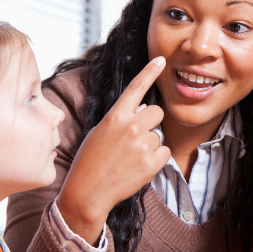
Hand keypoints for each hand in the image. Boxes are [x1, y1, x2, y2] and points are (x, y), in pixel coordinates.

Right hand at [56, 57, 171, 244]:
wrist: (88, 192)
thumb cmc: (90, 161)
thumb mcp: (100, 133)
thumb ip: (122, 118)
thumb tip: (145, 107)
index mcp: (115, 116)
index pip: (136, 87)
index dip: (150, 71)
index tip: (161, 59)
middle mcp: (131, 126)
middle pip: (156, 112)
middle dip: (151, 122)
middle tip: (135, 138)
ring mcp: (142, 144)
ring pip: (159, 135)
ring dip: (150, 144)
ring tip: (130, 157)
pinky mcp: (151, 162)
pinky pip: (164, 152)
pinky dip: (156, 159)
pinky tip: (138, 166)